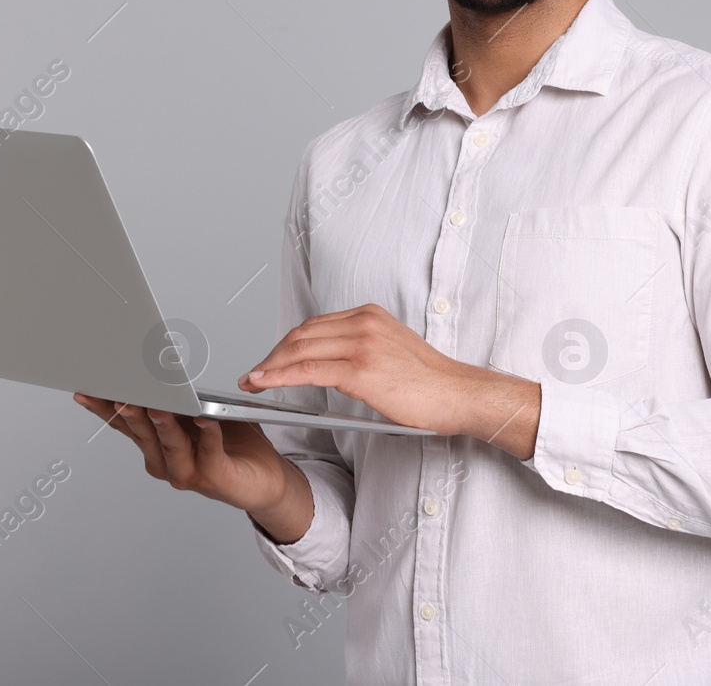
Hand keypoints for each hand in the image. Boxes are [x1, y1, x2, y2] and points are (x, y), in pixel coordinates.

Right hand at [73, 394, 294, 516]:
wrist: (264, 478)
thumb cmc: (231, 444)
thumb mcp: (199, 414)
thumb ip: (180, 400)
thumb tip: (161, 372)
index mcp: (156, 446)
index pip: (125, 426)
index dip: (104, 409)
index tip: (87, 390)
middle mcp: (166, 463)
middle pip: (142, 434)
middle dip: (130, 412)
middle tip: (119, 393)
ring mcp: (188, 473)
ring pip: (170, 445)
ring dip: (163, 425)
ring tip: (157, 405)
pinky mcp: (214, 477)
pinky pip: (209, 451)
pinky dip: (206, 434)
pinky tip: (205, 419)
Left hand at [236, 303, 487, 435]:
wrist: (458, 394)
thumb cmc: (431, 383)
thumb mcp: (392, 350)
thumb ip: (361, 347)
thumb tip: (329, 363)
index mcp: (370, 315)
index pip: (314, 325)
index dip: (286, 343)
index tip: (270, 360)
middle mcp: (364, 323)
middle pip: (301, 334)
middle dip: (272, 355)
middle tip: (253, 374)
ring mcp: (362, 344)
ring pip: (299, 350)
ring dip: (269, 367)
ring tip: (252, 381)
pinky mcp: (361, 370)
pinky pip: (308, 370)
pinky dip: (280, 376)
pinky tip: (264, 383)